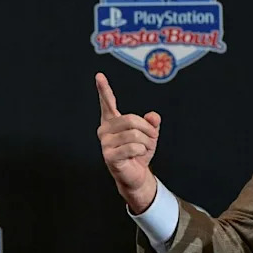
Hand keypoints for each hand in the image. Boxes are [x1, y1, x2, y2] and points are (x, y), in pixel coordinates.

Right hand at [95, 73, 160, 213]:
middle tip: (151, 139)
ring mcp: (105, 143)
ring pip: (134, 134)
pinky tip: (137, 157)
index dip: (104, 89)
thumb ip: (151, 123)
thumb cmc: (139, 153)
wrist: (136, 175)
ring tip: (143, 150)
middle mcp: (105, 130)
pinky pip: (133, 147)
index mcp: (112, 121)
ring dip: (146, 143)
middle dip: (147, 130)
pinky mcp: (109, 155)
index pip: (107, 102)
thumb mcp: (149, 135)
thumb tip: (153, 116)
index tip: (99, 76)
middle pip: (131, 120)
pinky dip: (142, 152)